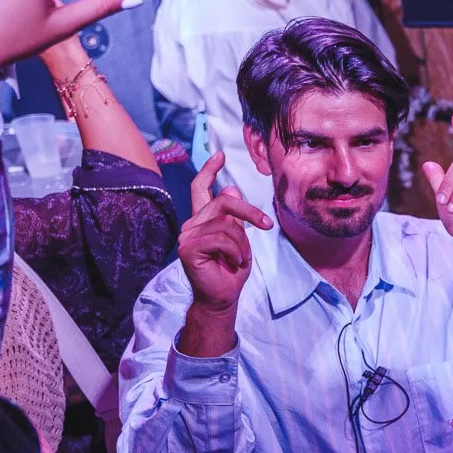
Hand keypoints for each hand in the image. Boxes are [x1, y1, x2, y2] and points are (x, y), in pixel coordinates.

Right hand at [179, 152, 271, 314]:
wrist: (222, 297)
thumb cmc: (231, 270)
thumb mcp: (239, 240)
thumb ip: (233, 218)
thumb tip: (231, 189)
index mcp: (202, 220)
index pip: (200, 188)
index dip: (209, 170)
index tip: (220, 156)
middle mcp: (191, 225)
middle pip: (224, 202)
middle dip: (250, 213)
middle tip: (266, 225)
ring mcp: (187, 236)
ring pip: (227, 223)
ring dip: (242, 244)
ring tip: (239, 259)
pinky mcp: (188, 248)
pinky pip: (223, 239)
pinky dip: (236, 252)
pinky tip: (233, 264)